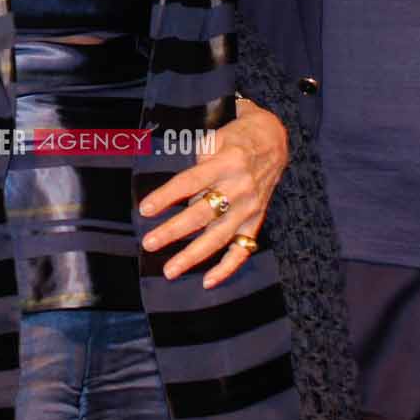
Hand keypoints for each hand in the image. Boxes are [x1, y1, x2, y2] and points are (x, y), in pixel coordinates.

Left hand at [137, 97, 287, 287]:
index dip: (167, 196)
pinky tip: (208, 282)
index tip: (146, 210)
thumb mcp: (216, 137)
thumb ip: (197, 162)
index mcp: (227, 162)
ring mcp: (250, 207)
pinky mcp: (256, 220)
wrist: (274, 141)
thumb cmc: (236, 138)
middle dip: (174, 231)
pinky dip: (227, 268)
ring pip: (219, 237)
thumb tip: (178, 192)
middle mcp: (240, 187)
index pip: (191, 181)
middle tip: (149, 243)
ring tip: (169, 270)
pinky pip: (243, 249)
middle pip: (202, 213)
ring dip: (193, 256)